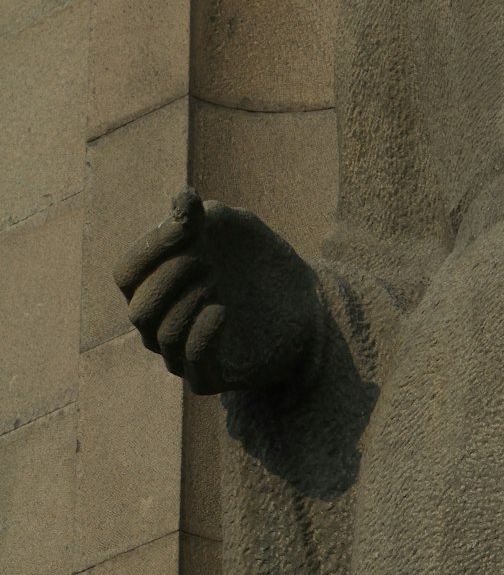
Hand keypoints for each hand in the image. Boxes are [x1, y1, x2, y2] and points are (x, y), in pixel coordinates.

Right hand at [112, 187, 322, 393]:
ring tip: (217, 282)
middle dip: (171, 276)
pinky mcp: (210, 376)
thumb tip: (181, 198)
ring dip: (188, 302)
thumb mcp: (235, 228)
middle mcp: (161, 322)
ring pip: (162, 334)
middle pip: (140, 306)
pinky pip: (191, 360)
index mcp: (156, 285)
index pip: (128, 274)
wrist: (305, 301)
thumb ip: (204, 215)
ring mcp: (182, 353)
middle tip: (206, 259)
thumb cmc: (256, 261)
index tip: (188, 224)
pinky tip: (221, 310)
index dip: (152, 247)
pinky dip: (201, 333)